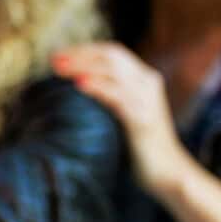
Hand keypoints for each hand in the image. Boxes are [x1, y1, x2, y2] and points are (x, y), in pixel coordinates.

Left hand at [53, 43, 190, 193]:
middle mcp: (148, 83)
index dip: (84, 50)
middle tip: (53, 60)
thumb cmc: (139, 143)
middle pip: (112, 56)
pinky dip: (98, 87)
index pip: (113, 52)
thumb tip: (76, 81)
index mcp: (144, 78)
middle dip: (80, 55)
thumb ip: (109, 93)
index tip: (58, 56)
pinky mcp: (143, 119)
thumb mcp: (123, 111)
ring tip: (60, 69)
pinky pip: (119, 96)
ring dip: (83, 67)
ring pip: (114, 71)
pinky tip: (79, 85)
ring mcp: (147, 100)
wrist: (167, 171)